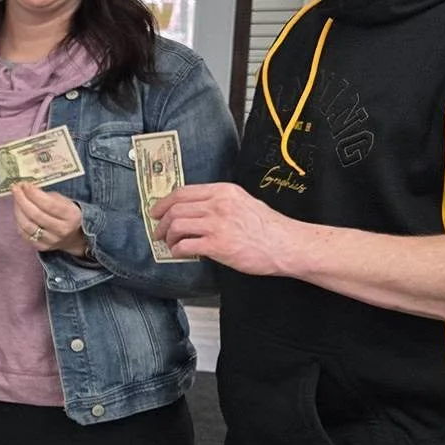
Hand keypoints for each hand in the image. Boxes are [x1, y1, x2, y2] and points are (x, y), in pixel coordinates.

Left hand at [12, 181, 86, 255]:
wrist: (73, 236)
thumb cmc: (65, 214)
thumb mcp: (64, 201)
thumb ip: (47, 196)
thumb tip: (26, 188)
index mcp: (71, 216)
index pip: (49, 204)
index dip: (34, 194)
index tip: (24, 184)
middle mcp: (62, 230)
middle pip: (36, 215)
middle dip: (22, 200)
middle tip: (15, 189)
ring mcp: (51, 241)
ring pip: (27, 225)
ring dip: (18, 209)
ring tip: (16, 198)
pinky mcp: (41, 247)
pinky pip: (24, 233)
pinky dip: (18, 220)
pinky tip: (18, 211)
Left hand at [153, 182, 297, 274]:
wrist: (287, 245)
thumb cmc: (269, 228)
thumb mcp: (244, 203)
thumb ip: (220, 203)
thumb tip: (195, 211)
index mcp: (224, 191)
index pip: (183, 192)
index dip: (164, 202)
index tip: (156, 211)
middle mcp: (218, 204)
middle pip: (175, 208)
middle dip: (161, 222)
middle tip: (158, 232)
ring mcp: (217, 224)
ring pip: (176, 225)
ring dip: (167, 237)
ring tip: (169, 244)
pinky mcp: (217, 245)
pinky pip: (185, 245)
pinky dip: (177, 250)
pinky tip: (180, 253)